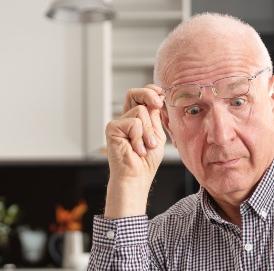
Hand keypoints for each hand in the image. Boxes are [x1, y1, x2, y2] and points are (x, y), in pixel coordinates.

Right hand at [104, 85, 167, 218]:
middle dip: (149, 95)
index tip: (161, 95)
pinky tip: (136, 149)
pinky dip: (140, 137)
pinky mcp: (112, 128)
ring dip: (148, 132)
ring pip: (139, 111)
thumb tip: (158, 98)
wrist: (137, 177)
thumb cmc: (147, 161)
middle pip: (134, 94)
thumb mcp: (157, 135)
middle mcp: (126, 119)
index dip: (150, 91)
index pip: (141, 97)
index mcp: (137, 119)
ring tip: (146, 147)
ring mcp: (118, 123)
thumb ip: (155, 117)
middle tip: (158, 104)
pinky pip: (134, 123)